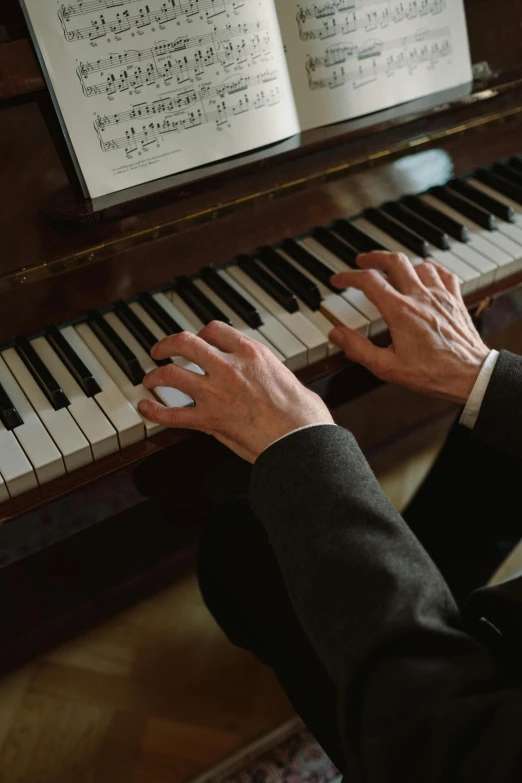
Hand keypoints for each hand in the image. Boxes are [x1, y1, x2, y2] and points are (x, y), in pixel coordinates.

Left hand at [138, 322, 332, 462]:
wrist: (300, 438)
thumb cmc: (302, 413)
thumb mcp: (285, 376)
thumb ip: (266, 371)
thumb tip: (265, 375)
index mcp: (251, 353)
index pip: (215, 329)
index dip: (201, 333)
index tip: (198, 340)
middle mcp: (229, 367)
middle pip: (185, 343)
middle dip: (168, 344)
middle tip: (160, 350)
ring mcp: (215, 393)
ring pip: (171, 374)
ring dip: (155, 375)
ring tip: (150, 379)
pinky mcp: (209, 420)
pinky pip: (171, 414)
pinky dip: (154, 410)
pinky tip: (146, 408)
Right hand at [329, 251, 489, 404]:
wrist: (470, 376)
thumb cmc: (432, 374)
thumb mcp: (387, 367)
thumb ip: (358, 349)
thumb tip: (336, 334)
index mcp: (400, 311)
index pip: (369, 281)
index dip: (349, 277)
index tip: (339, 280)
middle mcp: (420, 297)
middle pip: (394, 261)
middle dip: (374, 257)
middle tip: (362, 261)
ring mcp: (440, 296)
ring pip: (419, 265)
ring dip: (401, 265)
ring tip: (391, 271)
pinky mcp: (455, 300)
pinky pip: (443, 273)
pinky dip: (430, 269)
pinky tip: (424, 274)